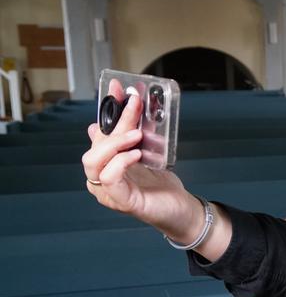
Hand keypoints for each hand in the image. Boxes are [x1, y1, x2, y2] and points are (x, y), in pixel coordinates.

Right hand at [81, 79, 197, 239]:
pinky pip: (109, 180)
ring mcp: (109, 191)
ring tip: (137, 134)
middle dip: (114, 122)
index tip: (118, 87)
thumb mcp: (150, 152)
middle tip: (134, 105)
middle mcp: (102, 176)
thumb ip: (136, 133)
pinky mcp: (122, 201)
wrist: (182, 209)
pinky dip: (119, 163)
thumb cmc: (162, 184)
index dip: (108, 108)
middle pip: (95, 145)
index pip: (99, 132)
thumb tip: (122, 109)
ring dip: (114, 143)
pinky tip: (135, 154)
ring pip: (93, 162)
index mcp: (106, 162)